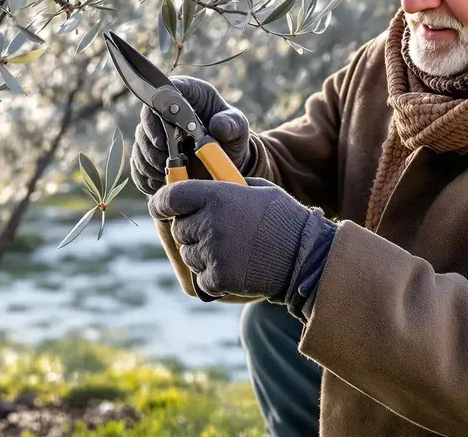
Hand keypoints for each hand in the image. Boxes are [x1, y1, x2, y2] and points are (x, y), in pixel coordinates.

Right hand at [130, 76, 251, 194]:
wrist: (228, 160)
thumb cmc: (232, 135)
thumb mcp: (238, 127)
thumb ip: (231, 124)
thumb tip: (217, 126)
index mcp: (187, 95)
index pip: (163, 94)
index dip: (157, 114)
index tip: (165, 138)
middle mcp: (166, 112)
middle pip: (145, 123)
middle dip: (152, 146)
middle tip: (167, 161)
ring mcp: (156, 134)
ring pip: (139, 147)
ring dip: (149, 164)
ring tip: (168, 175)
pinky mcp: (152, 156)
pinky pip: (138, 167)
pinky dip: (146, 178)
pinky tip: (162, 183)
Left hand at [148, 177, 332, 301]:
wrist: (306, 257)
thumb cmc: (284, 220)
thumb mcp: (257, 190)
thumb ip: (224, 189)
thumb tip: (200, 191)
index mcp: (216, 196)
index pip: (170, 198)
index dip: (161, 204)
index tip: (161, 209)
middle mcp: (209, 222)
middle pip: (179, 230)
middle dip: (192, 232)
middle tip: (216, 233)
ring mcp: (212, 252)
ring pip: (189, 255)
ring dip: (203, 255)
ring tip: (233, 252)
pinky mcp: (218, 278)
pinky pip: (201, 279)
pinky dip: (213, 279)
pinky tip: (236, 270)